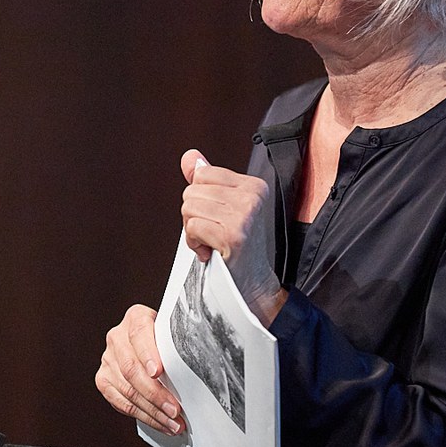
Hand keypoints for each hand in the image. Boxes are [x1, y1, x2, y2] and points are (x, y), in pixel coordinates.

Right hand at [96, 304, 184, 434]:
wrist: (149, 344)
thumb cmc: (166, 340)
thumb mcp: (172, 334)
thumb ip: (177, 345)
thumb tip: (200, 369)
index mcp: (136, 317)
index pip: (140, 333)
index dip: (148, 354)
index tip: (158, 372)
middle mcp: (117, 337)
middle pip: (131, 368)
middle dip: (155, 393)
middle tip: (174, 410)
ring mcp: (107, 359)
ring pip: (127, 390)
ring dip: (152, 411)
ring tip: (173, 423)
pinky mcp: (103, 380)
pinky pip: (121, 402)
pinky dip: (143, 416)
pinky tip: (160, 422)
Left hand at [180, 149, 286, 323]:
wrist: (256, 289)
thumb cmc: (241, 250)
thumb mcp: (228, 210)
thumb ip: (210, 181)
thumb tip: (189, 157)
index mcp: (255, 186)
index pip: (203, 174)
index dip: (200, 199)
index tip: (217, 220)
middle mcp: (253, 197)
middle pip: (192, 191)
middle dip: (193, 215)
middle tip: (213, 235)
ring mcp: (244, 216)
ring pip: (188, 207)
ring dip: (193, 231)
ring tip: (213, 244)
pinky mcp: (233, 236)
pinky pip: (192, 227)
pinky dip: (194, 243)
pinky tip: (211, 253)